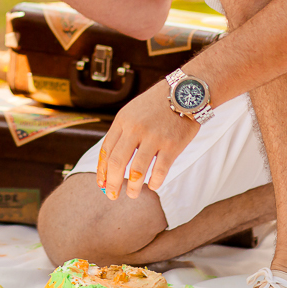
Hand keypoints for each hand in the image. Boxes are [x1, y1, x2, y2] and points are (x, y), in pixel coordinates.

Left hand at [96, 81, 199, 200]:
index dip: (102, 170)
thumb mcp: (133, 111)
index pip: (106, 150)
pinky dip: (155, 182)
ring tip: (132, 195)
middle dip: (112, 183)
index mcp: (122, 120)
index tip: (101, 183)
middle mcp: (135, 129)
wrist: (185, 92)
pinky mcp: (172, 145)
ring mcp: (153, 137)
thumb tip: (112, 160)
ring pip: (137, 170)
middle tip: (112, 196)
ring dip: (133, 187)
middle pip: (117, 162)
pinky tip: (153, 186)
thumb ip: (123, 132)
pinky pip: (160, 170)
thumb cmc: (157, 104)